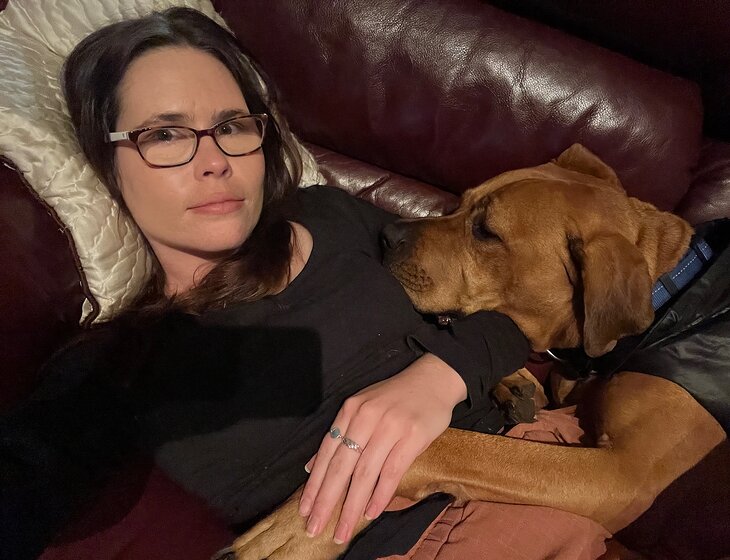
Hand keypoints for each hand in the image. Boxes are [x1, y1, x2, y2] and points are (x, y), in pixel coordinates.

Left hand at [298, 353, 466, 543]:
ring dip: (352, 506)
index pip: (326, 453)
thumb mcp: (361, 408)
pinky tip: (371, 513)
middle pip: (341, 467)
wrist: (433, 379)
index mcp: (350, 411)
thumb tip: (311, 467)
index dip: (315, 484)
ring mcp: (390, 427)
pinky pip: (391, 471)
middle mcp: (366, 418)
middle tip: (315, 527)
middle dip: (327, 501)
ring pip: (365, 473)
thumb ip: (339, 435)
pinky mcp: (412, 436)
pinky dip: (380, 495)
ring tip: (342, 530)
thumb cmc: (395, 398)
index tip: (304, 510)